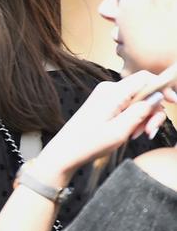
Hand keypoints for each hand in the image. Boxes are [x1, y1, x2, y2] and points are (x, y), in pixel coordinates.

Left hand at [34, 70, 176, 182]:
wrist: (64, 153)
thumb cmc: (88, 144)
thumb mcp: (120, 131)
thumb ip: (141, 111)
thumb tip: (158, 96)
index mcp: (113, 92)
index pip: (146, 77)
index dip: (163, 87)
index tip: (173, 102)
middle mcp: (109, 90)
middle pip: (144, 91)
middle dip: (152, 111)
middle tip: (150, 132)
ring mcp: (106, 97)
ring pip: (137, 101)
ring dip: (143, 118)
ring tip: (136, 137)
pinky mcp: (104, 105)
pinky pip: (126, 107)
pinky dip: (133, 119)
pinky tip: (129, 134)